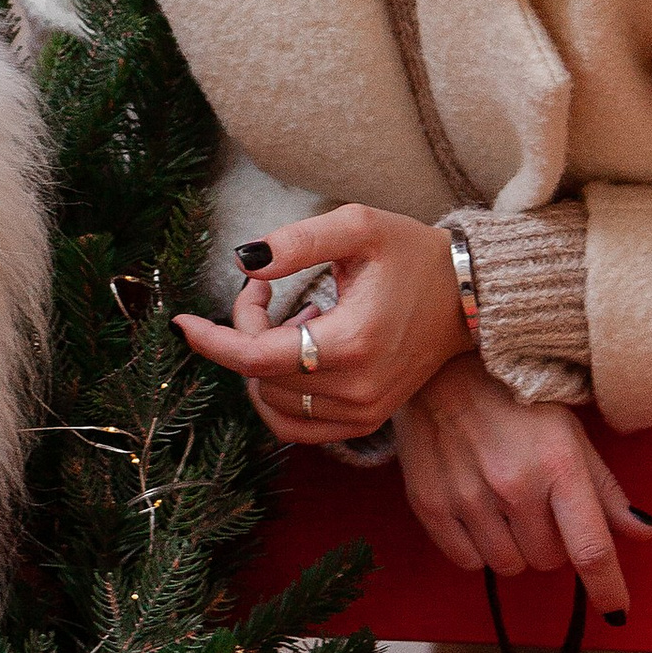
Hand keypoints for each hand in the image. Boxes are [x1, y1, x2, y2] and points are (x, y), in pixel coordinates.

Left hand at [171, 203, 466, 441]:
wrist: (470, 296)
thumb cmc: (413, 255)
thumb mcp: (358, 226)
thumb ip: (297, 240)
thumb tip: (243, 261)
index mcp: (351, 344)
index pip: (256, 358)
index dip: (212, 339)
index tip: (181, 321)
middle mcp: (356, 390)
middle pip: (260, 376)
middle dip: (244, 329)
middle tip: (265, 286)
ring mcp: (363, 413)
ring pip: (273, 405)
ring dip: (259, 364)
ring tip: (287, 318)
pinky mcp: (366, 422)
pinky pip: (298, 426)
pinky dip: (278, 395)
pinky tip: (294, 353)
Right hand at [391, 355, 650, 615]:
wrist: (441, 369)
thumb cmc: (515, 399)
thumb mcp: (570, 433)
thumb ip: (605, 489)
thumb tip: (642, 532)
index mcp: (558, 464)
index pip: (591, 547)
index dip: (608, 588)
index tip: (617, 611)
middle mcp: (515, 484)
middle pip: (549, 561)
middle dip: (550, 541)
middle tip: (536, 503)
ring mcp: (469, 497)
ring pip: (510, 566)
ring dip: (514, 546)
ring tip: (503, 503)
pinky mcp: (431, 505)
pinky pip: (469, 562)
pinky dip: (478, 547)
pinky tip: (476, 509)